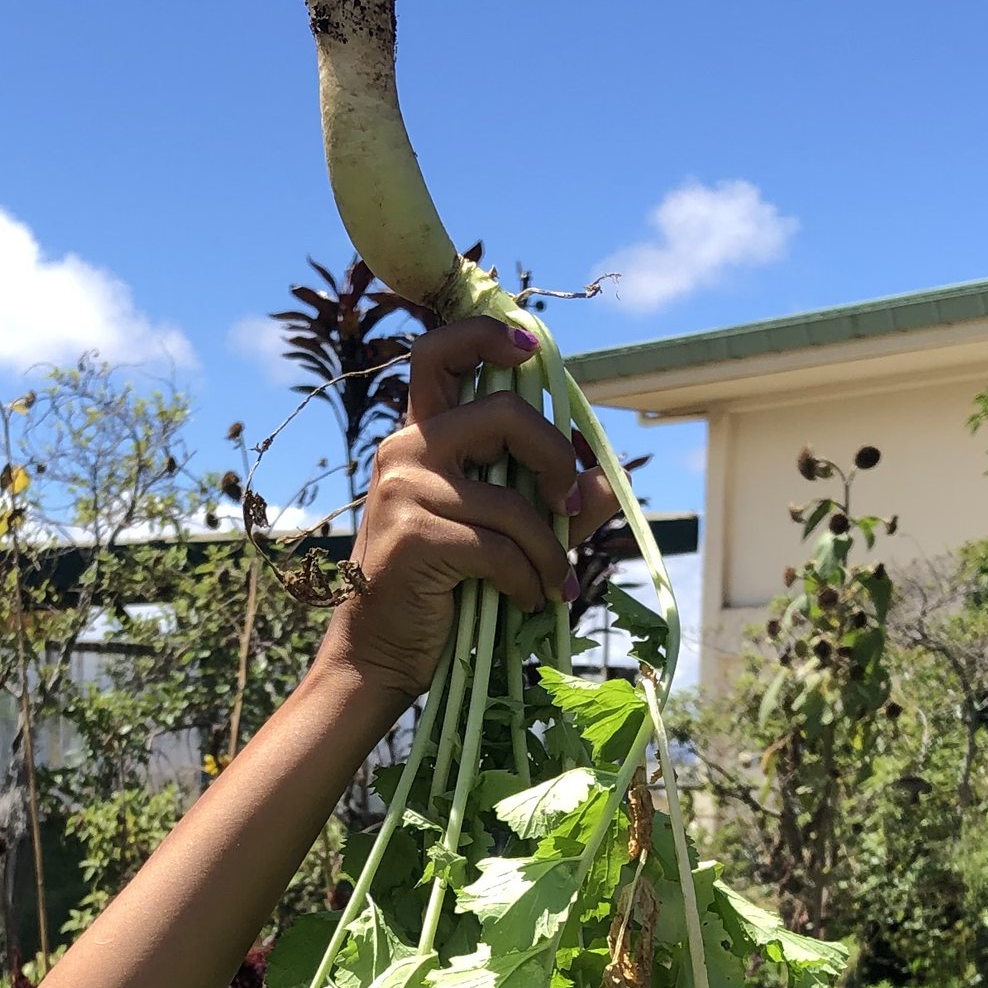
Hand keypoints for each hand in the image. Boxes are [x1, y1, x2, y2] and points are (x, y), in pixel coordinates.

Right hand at [323, 315, 618, 705]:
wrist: (382, 651)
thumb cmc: (441, 589)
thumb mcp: (502, 535)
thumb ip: (552, 504)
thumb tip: (606, 481)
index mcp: (422, 436)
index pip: (440, 353)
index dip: (486, 336)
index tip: (530, 348)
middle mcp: (406, 449)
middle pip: (502, 412)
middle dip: (554, 456)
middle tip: (570, 504)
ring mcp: (404, 489)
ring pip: (511, 500)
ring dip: (550, 550)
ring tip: (558, 583)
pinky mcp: (414, 535)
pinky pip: (499, 547)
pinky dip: (528, 579)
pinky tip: (529, 600)